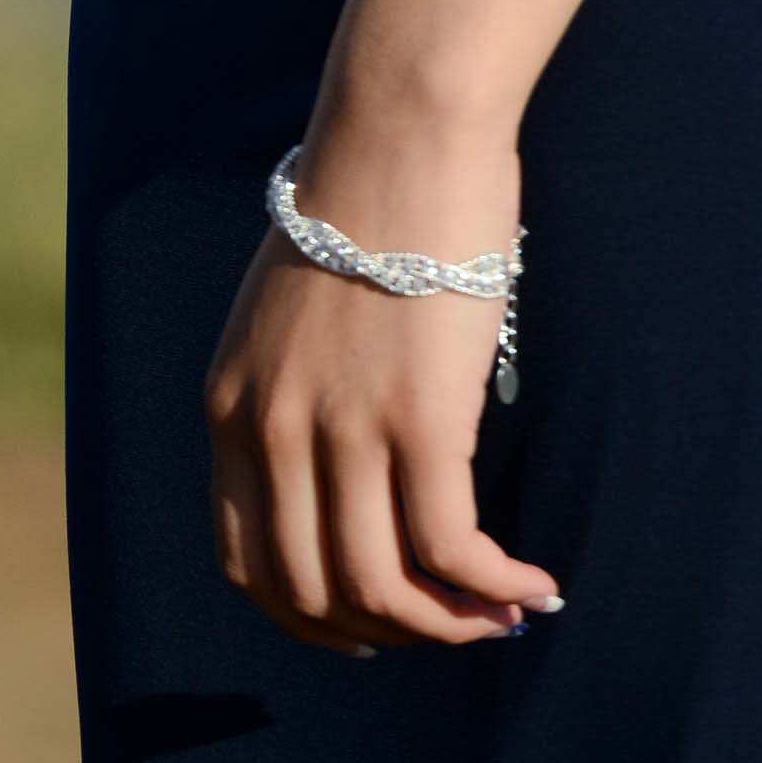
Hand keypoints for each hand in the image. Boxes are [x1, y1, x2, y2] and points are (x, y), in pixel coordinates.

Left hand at [203, 122, 561, 654]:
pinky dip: (496, 587)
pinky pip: (454, 550)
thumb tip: (342, 479)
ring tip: (498, 615)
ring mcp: (342, 429)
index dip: (308, 616)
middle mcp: (271, 429)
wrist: (400, 132)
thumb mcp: (283, 316)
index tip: (365, 627)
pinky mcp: (420, 420)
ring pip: (386, 587)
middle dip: (386, 630)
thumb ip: (290, 396)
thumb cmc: (360, 209)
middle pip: (315, 590)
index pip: (246, 563)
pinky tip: (532, 585)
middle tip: (445, 625)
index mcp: (229, 406)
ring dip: (449, 624)